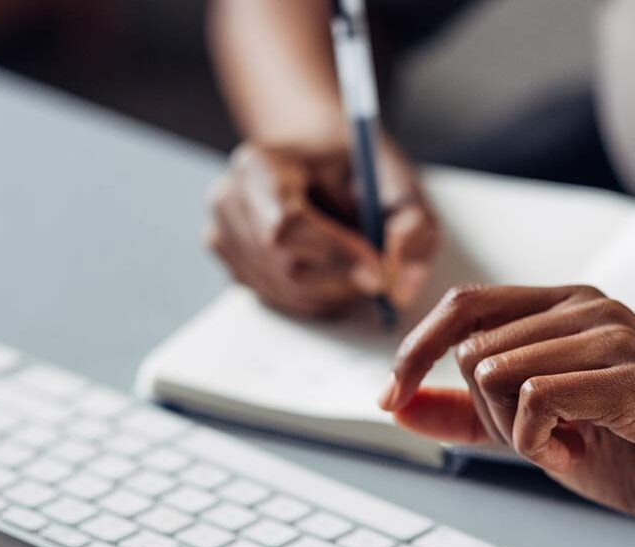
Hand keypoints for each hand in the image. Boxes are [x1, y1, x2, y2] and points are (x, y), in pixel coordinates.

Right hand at [206, 141, 440, 317]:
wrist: (314, 156)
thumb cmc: (355, 166)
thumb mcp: (397, 181)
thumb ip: (411, 226)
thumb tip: (399, 288)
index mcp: (260, 164)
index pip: (287, 225)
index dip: (336, 257)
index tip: (381, 273)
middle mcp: (229, 200)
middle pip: (287, 268)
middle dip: (344, 281)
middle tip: (382, 275)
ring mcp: (222, 235)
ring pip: (287, 293)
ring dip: (336, 293)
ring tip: (360, 263)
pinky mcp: (231, 265)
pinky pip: (280, 301)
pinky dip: (319, 297)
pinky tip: (333, 269)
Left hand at [378, 285, 634, 533]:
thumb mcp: (543, 433)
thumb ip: (473, 414)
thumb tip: (398, 403)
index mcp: (568, 306)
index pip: (464, 305)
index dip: (414, 351)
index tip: (393, 398)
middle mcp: (588, 305)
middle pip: (472, 350)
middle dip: (487, 414)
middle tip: (547, 442)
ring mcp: (611, 336)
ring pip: (495, 373)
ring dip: (517, 432)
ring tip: (573, 445)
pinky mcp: (629, 377)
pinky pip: (535, 399)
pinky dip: (540, 442)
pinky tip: (582, 450)